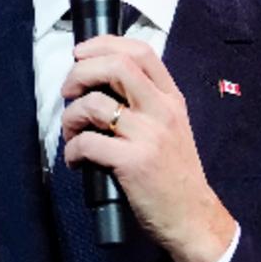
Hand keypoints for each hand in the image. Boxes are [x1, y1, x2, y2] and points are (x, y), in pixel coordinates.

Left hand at [60, 35, 235, 261]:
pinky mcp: (133, 163)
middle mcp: (163, 111)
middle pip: (116, 66)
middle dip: (80, 72)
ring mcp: (149, 136)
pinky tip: (77, 160)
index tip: (81, 54)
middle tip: (68, 91)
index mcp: (171, 99)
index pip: (141, 51)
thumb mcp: (171, 129)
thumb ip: (145, 104)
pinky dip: (72, 150)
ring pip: (95, 105)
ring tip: (71, 133)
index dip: (104, 44)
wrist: (192, 217)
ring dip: (71, 117)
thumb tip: (98, 86)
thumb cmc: (174, 175)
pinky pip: (88, 143)